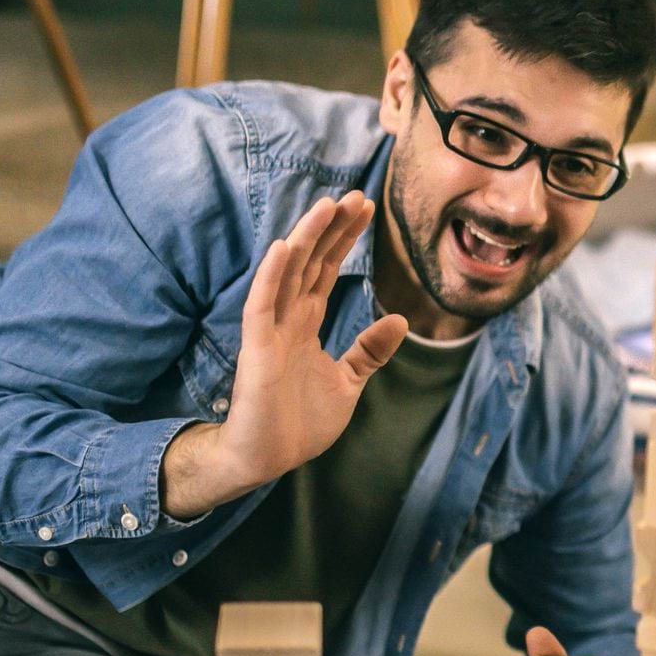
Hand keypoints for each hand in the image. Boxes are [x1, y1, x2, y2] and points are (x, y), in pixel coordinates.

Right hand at [207, 193, 408, 492]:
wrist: (267, 459)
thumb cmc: (300, 423)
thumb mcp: (348, 382)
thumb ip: (368, 350)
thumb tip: (400, 318)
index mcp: (306, 324)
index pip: (327, 270)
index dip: (344, 240)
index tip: (365, 209)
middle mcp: (287, 319)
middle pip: (311, 263)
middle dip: (332, 229)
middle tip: (356, 196)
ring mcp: (270, 331)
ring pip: (287, 273)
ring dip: (306, 238)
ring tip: (328, 205)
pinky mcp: (256, 349)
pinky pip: (261, 304)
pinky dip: (273, 275)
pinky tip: (287, 247)